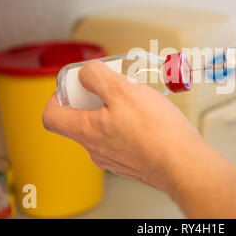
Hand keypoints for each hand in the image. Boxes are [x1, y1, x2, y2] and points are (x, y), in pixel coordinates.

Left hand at [42, 60, 201, 191]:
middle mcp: (96, 149)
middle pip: (81, 119)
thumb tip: (86, 73)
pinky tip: (148, 118)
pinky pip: (123, 139)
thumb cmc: (155, 132)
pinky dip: (130, 125)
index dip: (56, 97)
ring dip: (115, 111)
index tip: (71, 87)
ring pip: (104, 129)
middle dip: (94, 98)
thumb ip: (97, 77)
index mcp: (86, 131)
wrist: (183, 163)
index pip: (52, 116)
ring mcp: (114, 158)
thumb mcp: (122, 89)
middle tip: (114, 87)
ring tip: (137, 101)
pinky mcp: (132, 162)